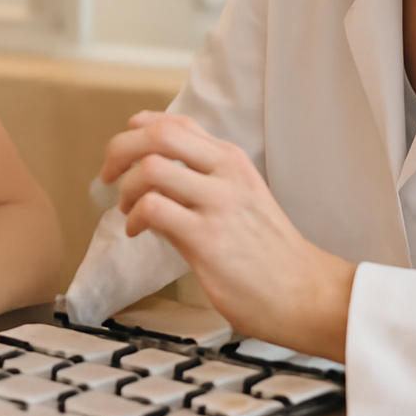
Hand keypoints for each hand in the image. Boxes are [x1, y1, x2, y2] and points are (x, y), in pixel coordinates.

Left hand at [101, 111, 355, 361]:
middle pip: (157, 135)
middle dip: (120, 150)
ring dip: (126, 189)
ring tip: (128, 211)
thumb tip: (151, 175)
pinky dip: (134, 218)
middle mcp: (225, 172)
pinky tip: (138, 231)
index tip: (124, 149)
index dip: (140, 129)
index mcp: (231, 160)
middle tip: (109, 175)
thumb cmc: (270, 253)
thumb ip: (204, 180)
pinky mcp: (207, 237)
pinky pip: (153, 208)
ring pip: (151, 168)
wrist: (307, 293)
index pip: (176, 123)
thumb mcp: (243, 197)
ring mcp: (218, 203)